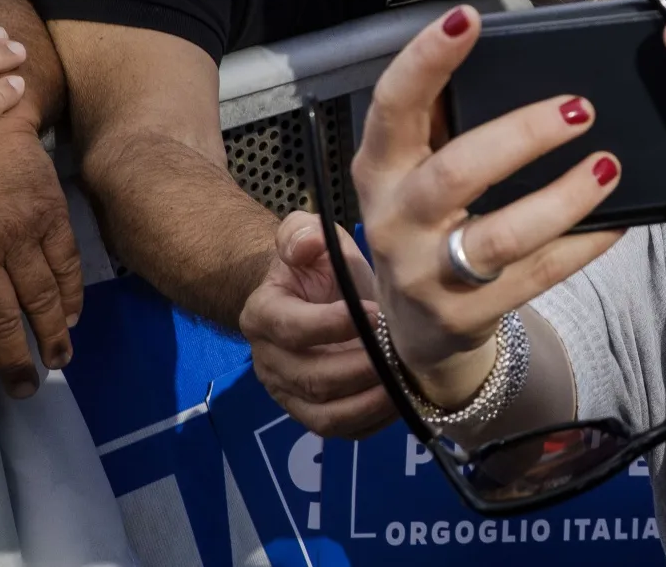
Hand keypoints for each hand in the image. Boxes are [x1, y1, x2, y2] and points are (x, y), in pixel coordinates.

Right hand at [241, 212, 395, 437]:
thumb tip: (306, 245)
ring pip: (324, 415)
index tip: (376, 312)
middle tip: (399, 351)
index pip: (292, 328)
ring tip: (403, 382)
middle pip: (312, 378)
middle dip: (360, 367)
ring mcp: (288, 393)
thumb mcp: (308, 236)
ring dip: (367, 402)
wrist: (313, 296)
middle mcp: (268, 361)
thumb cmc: (316, 266)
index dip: (333, 324)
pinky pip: (339, 431)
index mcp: (263, 314)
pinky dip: (371, 423)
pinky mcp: (310, 413)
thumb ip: (301, 234)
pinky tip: (401, 401)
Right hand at [351, 7, 621, 407]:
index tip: (468, 19)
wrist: (415, 327)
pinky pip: (536, 275)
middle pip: (457, 173)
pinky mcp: (465, 315)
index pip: (394, 105)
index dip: (426, 60)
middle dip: (522, 136)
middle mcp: (394, 220)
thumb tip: (509, 52)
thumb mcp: (417, 170)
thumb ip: (448, 120)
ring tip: (607, 166)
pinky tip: (615, 221)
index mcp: (380, 168)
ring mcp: (427, 274)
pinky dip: (581, 246)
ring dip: (562, 198)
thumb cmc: (428, 221)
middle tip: (581, 109)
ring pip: (501, 235)